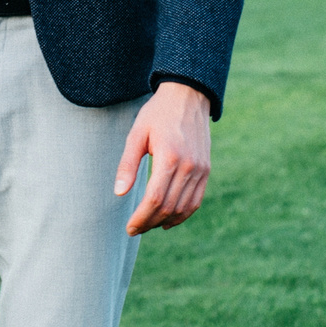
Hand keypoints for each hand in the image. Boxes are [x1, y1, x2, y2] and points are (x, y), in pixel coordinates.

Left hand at [115, 81, 210, 233]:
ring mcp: (201, 170)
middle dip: (150, 223)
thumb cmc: (157, 114)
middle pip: (169, 207)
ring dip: (165, 222)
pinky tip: (167, 220)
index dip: (141, 217)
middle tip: (134, 229)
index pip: (155, 198)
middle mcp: (189, 166)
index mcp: (170, 157)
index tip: (129, 227)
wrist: (188, 97)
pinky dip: (182, 214)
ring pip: (183, 207)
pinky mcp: (206, 171)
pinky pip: (196, 200)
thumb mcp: (136, 134)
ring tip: (148, 225)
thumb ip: (128, 164)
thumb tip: (119, 193)